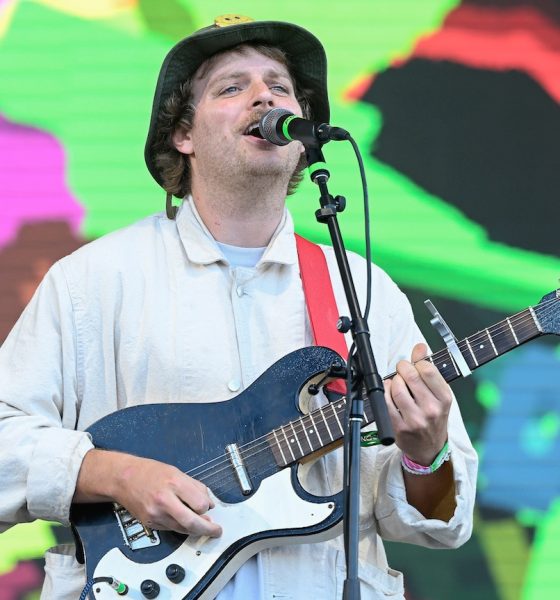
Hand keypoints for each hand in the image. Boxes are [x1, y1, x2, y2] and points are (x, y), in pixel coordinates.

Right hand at [75, 449, 221, 537]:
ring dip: (195, 530)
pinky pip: (171, 529)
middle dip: (208, 529)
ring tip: (203, 527)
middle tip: (216, 531)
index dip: (207, 507)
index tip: (210, 507)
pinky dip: (181, 528)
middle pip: (192, 522)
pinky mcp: (150, 524)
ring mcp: (156, 514)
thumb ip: (194, 487)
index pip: (200, 504)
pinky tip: (185, 523)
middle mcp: (165, 501)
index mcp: (174, 483)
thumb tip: (208, 502)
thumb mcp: (176, 472)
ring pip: (182, 529)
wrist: (124, 479)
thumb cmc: (151, 472)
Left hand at [384, 343, 451, 465]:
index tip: (415, 364)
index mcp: (444, 399)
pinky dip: (385, 392)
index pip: (428, 370)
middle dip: (402, 368)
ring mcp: (415, 420)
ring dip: (393, 380)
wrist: (429, 449)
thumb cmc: (434, 417)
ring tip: (396, 382)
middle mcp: (432, 410)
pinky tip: (389, 393)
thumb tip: (420, 346)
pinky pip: (385, 402)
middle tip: (402, 370)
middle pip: (410, 376)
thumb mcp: (438, 394)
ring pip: (396, 388)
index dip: (417, 362)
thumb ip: (428, 369)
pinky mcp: (399, 427)